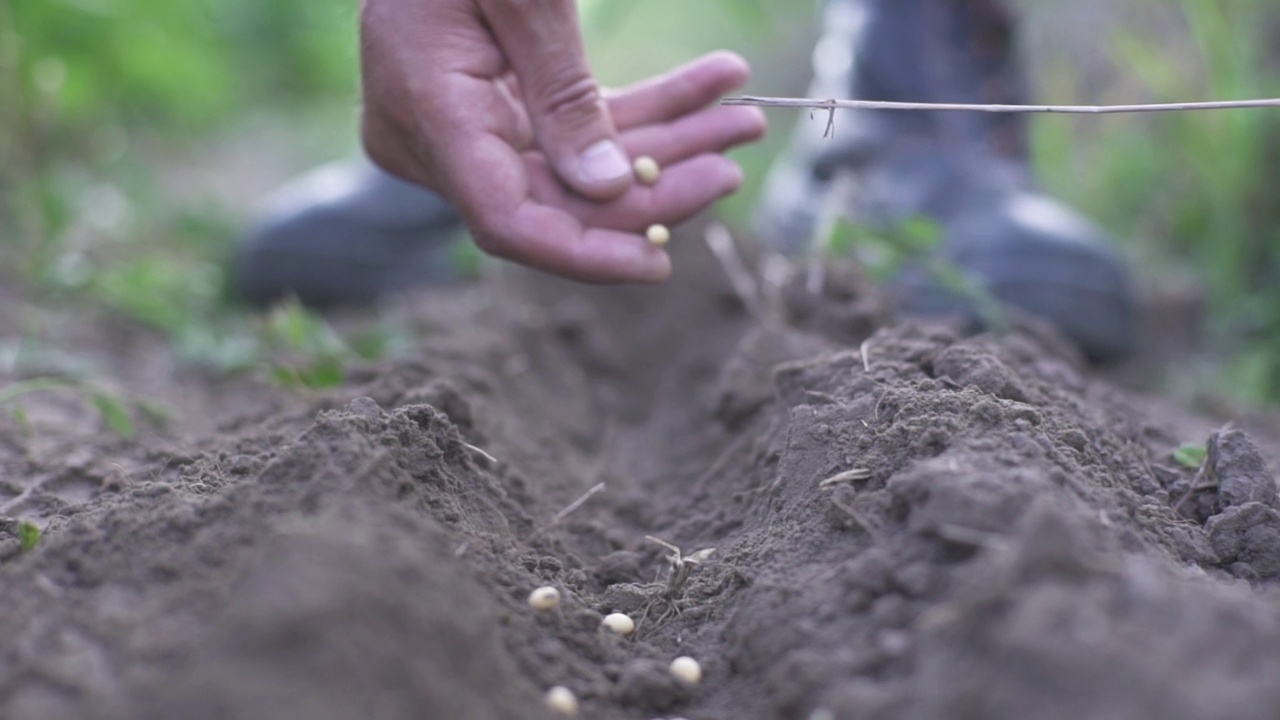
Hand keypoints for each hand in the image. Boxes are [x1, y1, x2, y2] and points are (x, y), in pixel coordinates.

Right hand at [359, 0, 765, 282]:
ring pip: (576, 165)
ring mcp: (464, 123)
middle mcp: (436, 136)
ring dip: (665, 142)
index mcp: (427, 113)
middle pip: (556, 196)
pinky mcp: (493, 105)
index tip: (660, 261)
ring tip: (741, 118)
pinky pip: (572, 126)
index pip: (507, 221)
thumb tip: (608, 192)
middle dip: (656, 177)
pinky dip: (642, 111)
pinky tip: (709, 88)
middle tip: (738, 144)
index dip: (586, 253)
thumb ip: (565, 99)